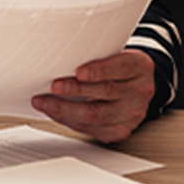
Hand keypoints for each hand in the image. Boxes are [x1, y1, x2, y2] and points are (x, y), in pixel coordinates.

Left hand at [31, 49, 154, 143]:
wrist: (136, 86)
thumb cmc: (117, 66)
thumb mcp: (113, 53)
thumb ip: (94, 54)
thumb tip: (58, 56)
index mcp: (139, 67)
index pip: (121, 68)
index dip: (99, 71)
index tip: (79, 71)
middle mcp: (139, 92)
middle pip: (106, 92)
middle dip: (75, 90)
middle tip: (54, 86)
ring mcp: (132, 114)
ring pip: (95, 116)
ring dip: (64, 109)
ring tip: (43, 102)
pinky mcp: (120, 130)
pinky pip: (90, 129)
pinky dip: (67, 120)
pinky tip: (53, 112)